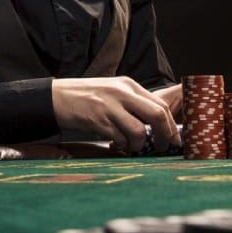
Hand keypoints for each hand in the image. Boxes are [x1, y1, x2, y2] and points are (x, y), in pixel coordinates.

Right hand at [51, 76, 179, 153]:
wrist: (56, 97)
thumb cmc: (87, 97)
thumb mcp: (113, 91)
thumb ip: (133, 103)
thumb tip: (158, 125)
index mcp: (128, 85)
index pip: (160, 104)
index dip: (171, 125)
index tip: (175, 139)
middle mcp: (121, 93)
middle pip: (157, 115)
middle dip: (165, 136)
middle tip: (163, 147)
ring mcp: (109, 106)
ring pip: (139, 131)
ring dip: (140, 146)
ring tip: (132, 147)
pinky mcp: (98, 120)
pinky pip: (120, 139)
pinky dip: (123, 146)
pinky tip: (117, 144)